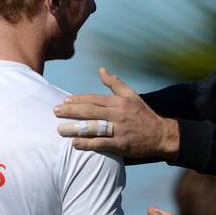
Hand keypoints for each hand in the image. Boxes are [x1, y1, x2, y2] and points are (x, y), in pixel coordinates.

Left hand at [54, 67, 179, 158]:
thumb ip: (115, 83)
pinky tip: (75, 144)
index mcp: (119, 101)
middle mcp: (118, 114)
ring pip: (93, 127)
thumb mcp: (132, 95)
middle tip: (55, 112)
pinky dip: (87, 143)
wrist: (161, 135)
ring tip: (60, 129)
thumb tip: (101, 70)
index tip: (64, 101)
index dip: (78, 100)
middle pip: (90, 111)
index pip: (94, 99)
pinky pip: (101, 143)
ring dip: (75, 128)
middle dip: (71, 111)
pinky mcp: (121, 144)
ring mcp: (119, 129)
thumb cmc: (144, 114)